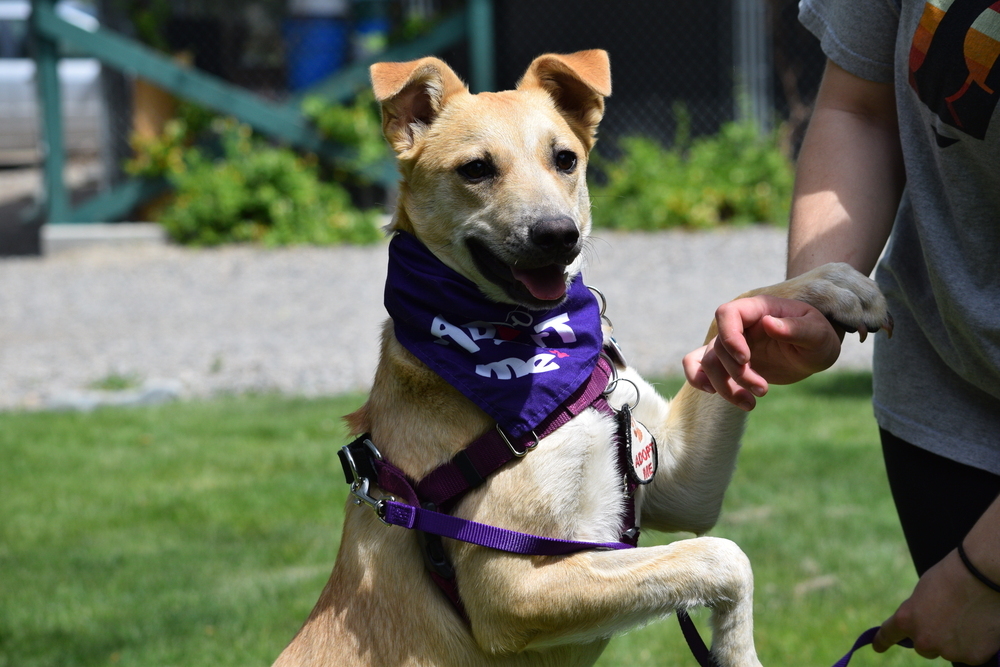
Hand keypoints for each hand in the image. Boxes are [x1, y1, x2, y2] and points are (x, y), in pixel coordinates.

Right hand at [683, 295, 843, 409]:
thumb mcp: (817, 333)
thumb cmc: (818, 338)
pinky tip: (713, 393)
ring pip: (708, 363)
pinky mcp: (727, 362)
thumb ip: (796, 328)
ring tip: (750, 404)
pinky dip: (698, 379)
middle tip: (763, 390)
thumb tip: (768, 323)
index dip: (729, 336)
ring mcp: (731, 344)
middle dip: (737, 374)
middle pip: (718, 346)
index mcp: (757, 310)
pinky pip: (698, 366)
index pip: (727, 314)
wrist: (813, 353)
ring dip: (724, 387)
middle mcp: (739, 326)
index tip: (746, 360)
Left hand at [873, 549, 999, 663]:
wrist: (983, 576)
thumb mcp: (923, 592)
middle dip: (933, 637)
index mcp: (907, 620)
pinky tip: (981, 625)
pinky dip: (976, 644)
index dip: (882, 641)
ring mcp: (949, 651)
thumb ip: (919, 613)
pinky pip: (971, 654)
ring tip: (968, 616)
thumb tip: (924, 626)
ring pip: (949, 651)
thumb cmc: (952, 577)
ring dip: (955, 641)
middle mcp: (924, 640)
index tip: (876, 647)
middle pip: (924, 647)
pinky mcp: (972, 657)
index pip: (889, 634)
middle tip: (949, 618)